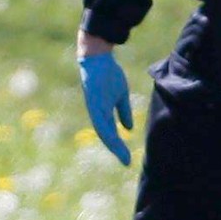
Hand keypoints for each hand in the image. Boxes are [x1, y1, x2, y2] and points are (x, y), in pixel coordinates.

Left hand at [78, 48, 133, 165]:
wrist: (98, 57)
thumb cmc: (108, 75)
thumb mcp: (120, 95)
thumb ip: (123, 112)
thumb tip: (128, 129)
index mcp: (103, 112)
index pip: (111, 132)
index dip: (118, 145)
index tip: (128, 158)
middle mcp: (97, 112)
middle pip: (106, 135)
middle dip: (116, 149)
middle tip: (127, 162)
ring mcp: (94, 107)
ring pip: (102, 130)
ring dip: (112, 143)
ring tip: (122, 154)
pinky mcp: (92, 100)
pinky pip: (99, 117)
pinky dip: (106, 128)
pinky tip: (113, 137)